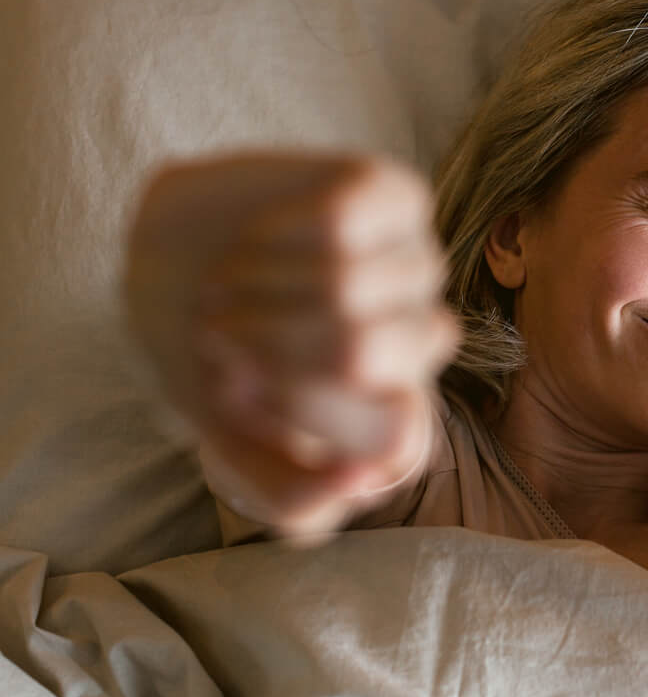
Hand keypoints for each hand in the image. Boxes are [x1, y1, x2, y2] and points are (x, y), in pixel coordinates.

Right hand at [123, 152, 459, 535]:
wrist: (175, 267)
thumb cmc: (214, 364)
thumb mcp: (235, 451)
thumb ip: (294, 499)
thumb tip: (364, 482)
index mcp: (402, 414)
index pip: (394, 438)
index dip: (296, 409)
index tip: (241, 390)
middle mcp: (423, 341)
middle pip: (358, 351)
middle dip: (264, 342)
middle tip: (222, 331)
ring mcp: (418, 267)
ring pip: (346, 284)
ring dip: (259, 285)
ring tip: (230, 283)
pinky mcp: (398, 196)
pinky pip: (344, 219)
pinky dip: (278, 233)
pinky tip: (256, 238)